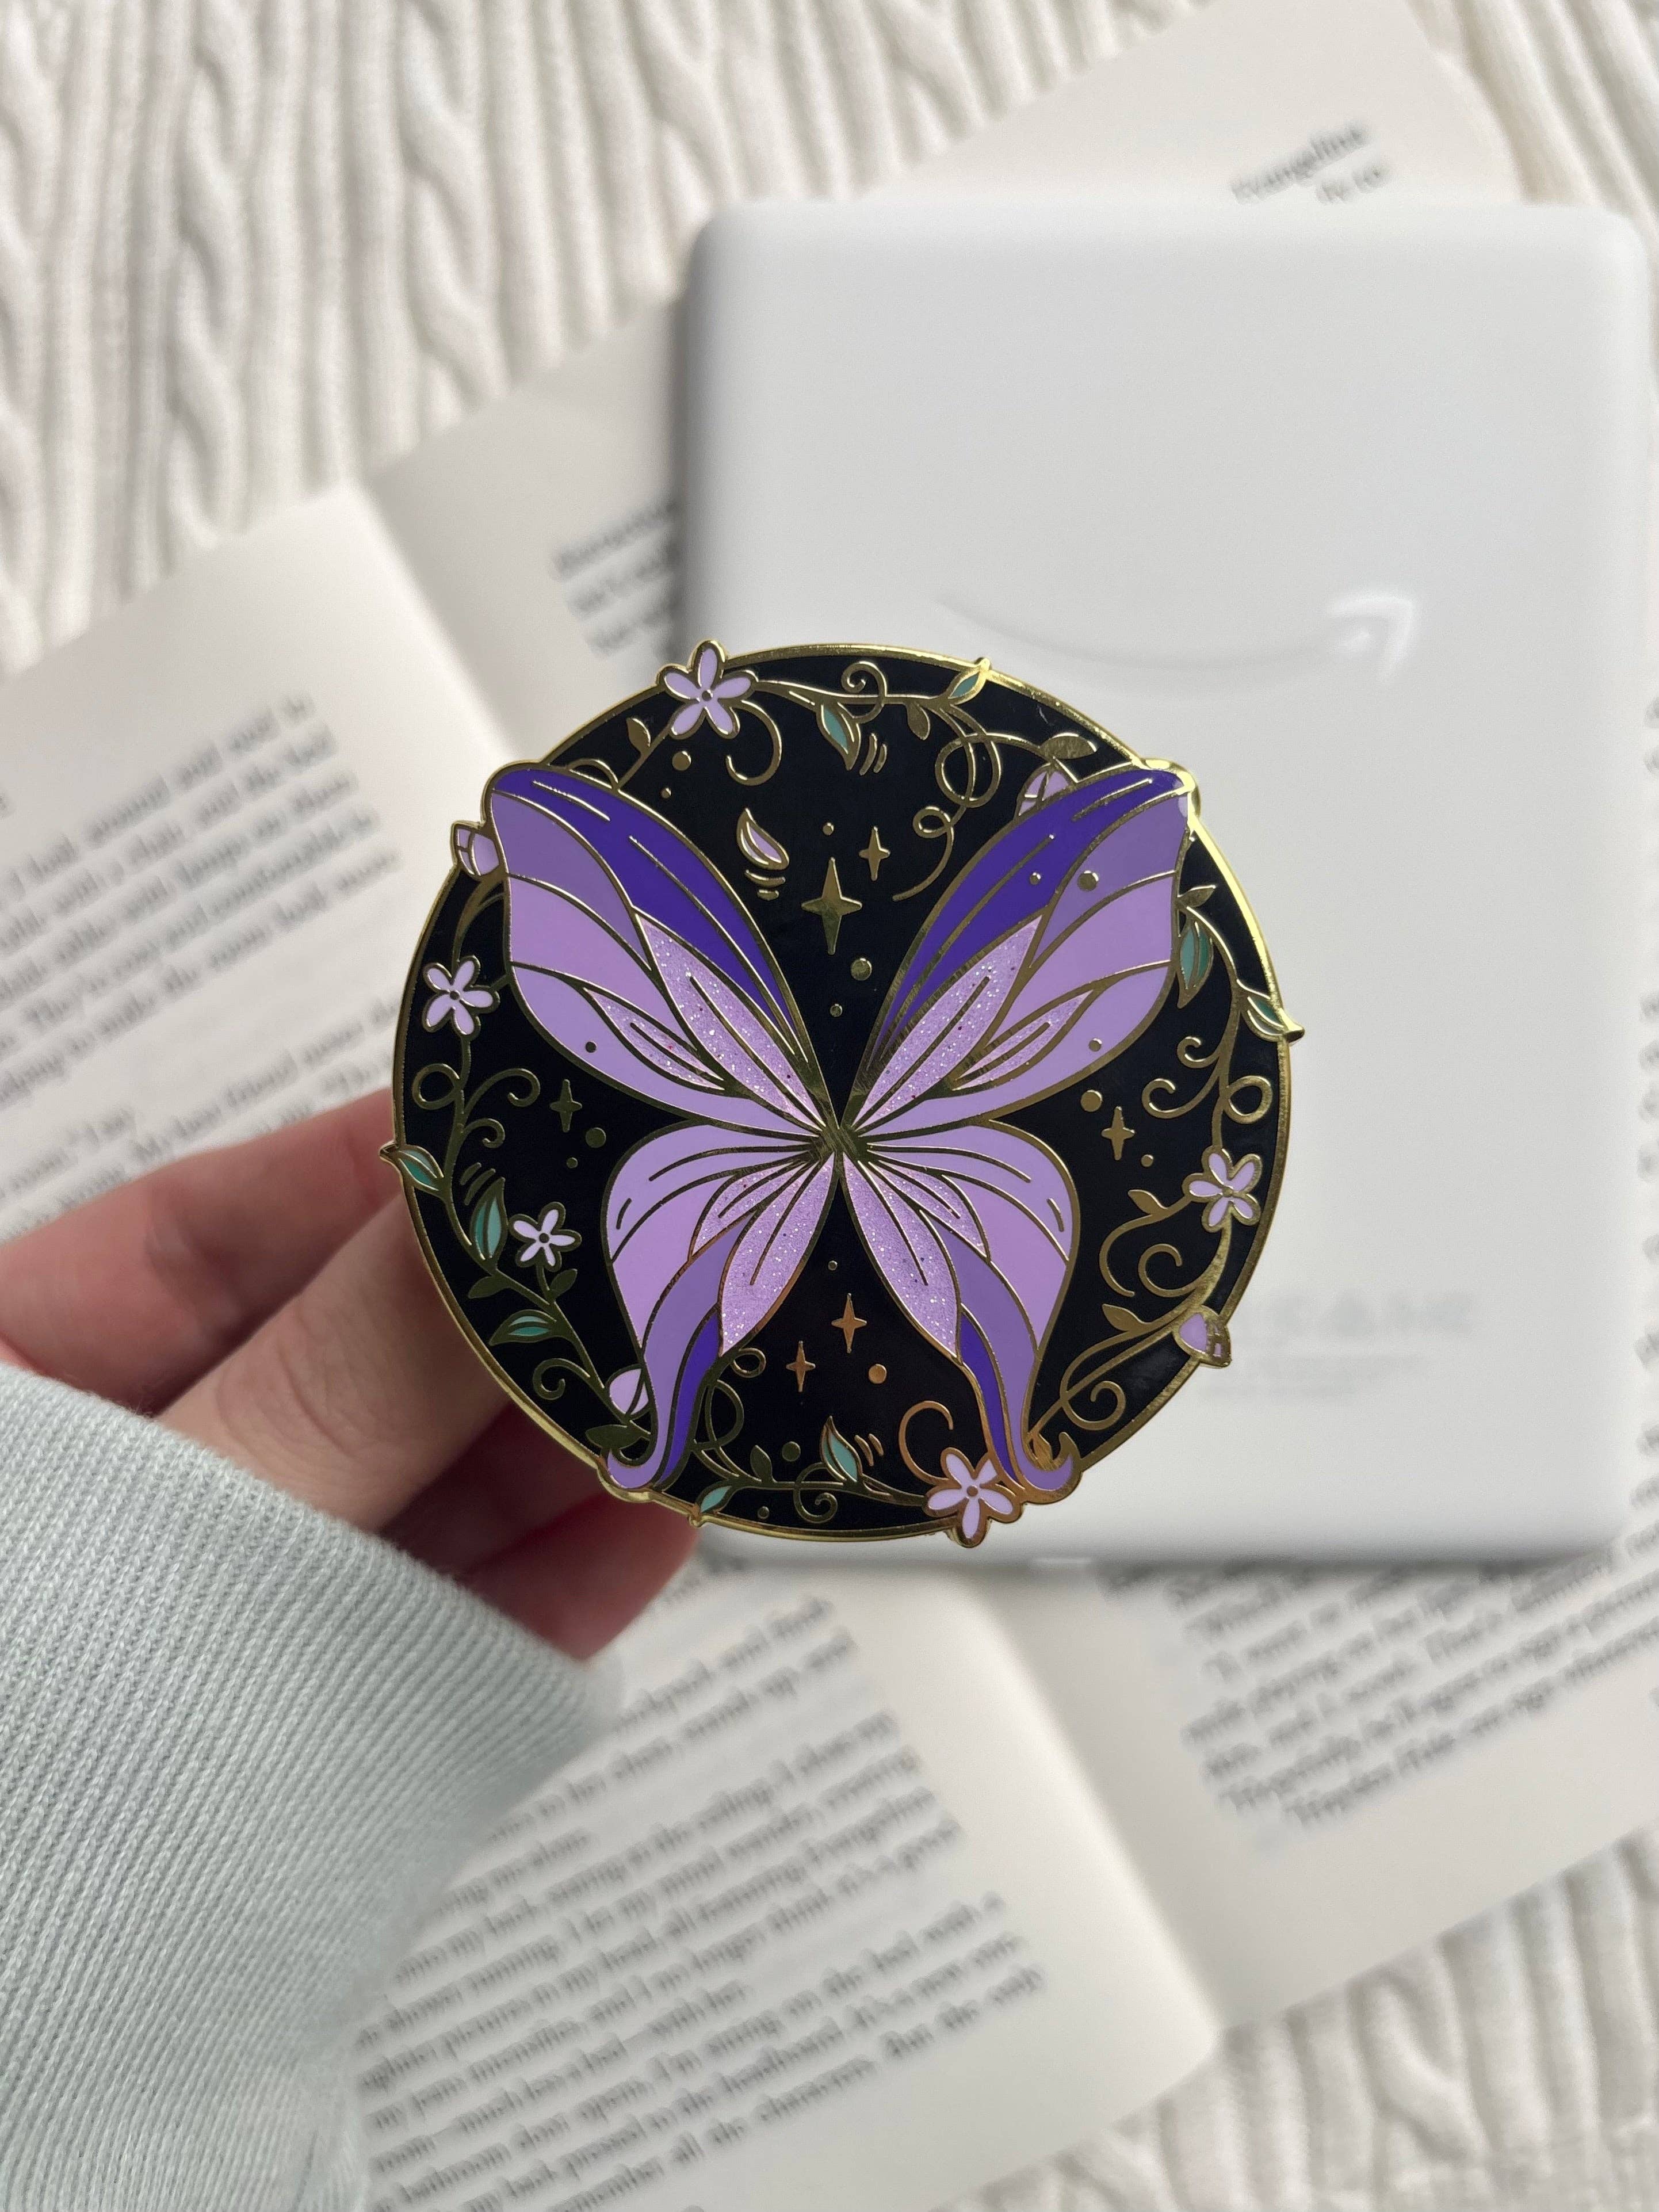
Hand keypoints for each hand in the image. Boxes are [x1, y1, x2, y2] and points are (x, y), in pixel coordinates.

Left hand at [0, 1092, 693, 1656]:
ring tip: (700, 1371)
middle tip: (666, 1238)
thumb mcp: (124, 1554)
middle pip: (337, 1369)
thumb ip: (322, 1401)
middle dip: (502, 1317)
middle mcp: (116, 1502)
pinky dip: (546, 1593)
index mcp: (11, 1404)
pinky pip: (433, 1650)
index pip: (199, 1243)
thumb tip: (487, 1216)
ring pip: (408, 1504)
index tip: (537, 1102)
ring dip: (556, 1449)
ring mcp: (214, 1628)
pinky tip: (652, 1521)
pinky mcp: (305, 1751)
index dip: (374, 1168)